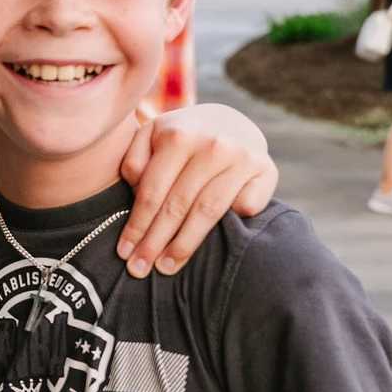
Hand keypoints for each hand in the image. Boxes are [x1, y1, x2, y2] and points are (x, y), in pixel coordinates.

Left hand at [117, 103, 277, 275]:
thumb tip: (137, 190)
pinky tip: (216, 244)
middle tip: (140, 269)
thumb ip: (135, 159)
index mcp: (178, 135)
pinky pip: (245, 208)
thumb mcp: (152, 136)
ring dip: (185, 244)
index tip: (124, 253)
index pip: (152, 191)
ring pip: (209, 211)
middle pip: (178, 205)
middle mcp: (212, 145)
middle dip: (156, 242)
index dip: (137, 225)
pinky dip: (231, 225)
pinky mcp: (267, 170)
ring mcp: (242, 157)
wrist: (231, 121)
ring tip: (168, 267)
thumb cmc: (182, 138)